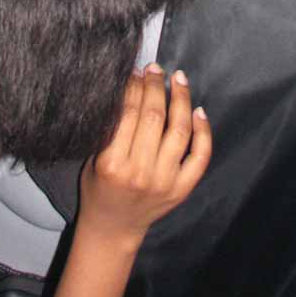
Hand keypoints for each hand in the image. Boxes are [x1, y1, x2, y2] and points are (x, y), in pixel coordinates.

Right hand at [79, 65, 210, 249]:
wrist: (112, 227)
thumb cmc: (98, 188)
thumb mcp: (92, 157)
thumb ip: (109, 128)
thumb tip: (130, 86)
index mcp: (112, 163)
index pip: (128, 112)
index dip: (134, 86)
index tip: (136, 71)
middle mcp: (140, 172)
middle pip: (154, 116)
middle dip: (156, 86)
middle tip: (155, 69)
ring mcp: (164, 182)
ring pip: (179, 130)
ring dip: (181, 99)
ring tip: (179, 78)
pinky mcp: (181, 189)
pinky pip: (199, 156)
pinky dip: (203, 131)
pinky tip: (198, 110)